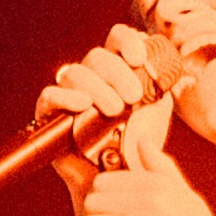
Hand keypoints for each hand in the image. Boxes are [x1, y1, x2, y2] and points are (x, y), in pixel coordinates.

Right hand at [38, 23, 178, 210]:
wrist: (124, 177)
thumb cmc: (141, 141)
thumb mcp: (159, 107)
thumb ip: (162, 81)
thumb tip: (167, 61)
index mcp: (117, 68)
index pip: (117, 38)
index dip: (127, 41)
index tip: (140, 58)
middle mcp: (92, 77)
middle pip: (97, 56)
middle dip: (117, 73)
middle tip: (134, 97)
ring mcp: (70, 95)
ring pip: (74, 73)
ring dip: (97, 87)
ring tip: (116, 110)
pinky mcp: (51, 116)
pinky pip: (49, 96)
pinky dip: (64, 96)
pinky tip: (83, 105)